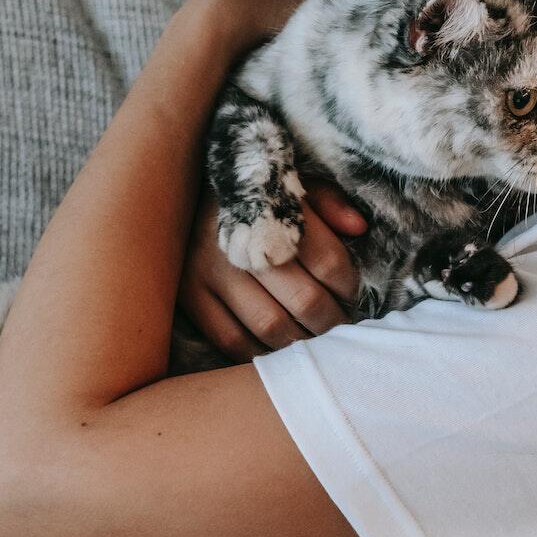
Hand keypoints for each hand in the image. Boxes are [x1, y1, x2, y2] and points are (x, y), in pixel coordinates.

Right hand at [179, 181, 367, 361]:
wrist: (177, 186)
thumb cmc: (253, 192)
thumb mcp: (292, 182)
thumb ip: (329, 202)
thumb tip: (359, 228)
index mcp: (272, 210)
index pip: (328, 261)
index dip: (349, 286)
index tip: (354, 296)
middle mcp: (241, 244)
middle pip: (304, 299)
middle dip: (332, 320)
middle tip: (343, 327)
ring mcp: (210, 272)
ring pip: (270, 325)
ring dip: (302, 342)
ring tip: (317, 343)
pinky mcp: (189, 295)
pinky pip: (230, 340)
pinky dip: (261, 354)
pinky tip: (279, 352)